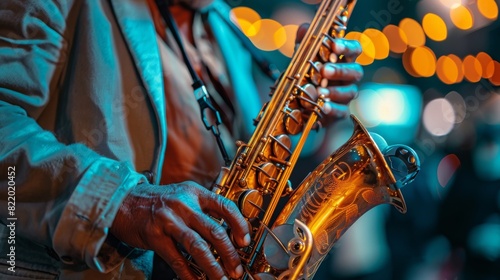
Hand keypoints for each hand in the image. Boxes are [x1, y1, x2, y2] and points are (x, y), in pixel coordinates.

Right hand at [110, 181, 249, 278]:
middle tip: (236, 269)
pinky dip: (189, 274)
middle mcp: (184, 205)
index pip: (225, 206)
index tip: (244, 241)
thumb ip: (203, 208)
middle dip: (229, 253)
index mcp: (195, 193)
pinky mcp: (155, 237)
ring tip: (222, 279)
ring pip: (198, 247)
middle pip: (214, 231)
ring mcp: (169, 221)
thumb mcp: (183, 195)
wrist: (123, 200)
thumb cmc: (157, 201)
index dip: (239, 225)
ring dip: (213, 267)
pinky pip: (177, 260)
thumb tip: (227, 231)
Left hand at [296, 24, 362, 125]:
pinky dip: (333, 109)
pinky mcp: (340, 112)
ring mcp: (346, 95)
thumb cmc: (307, 75)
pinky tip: (323, 106)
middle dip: (340, 70)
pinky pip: (342, 111)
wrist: (298, 104)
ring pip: (350, 92)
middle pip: (356, 71)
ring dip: (335, 91)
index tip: (335, 45)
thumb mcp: (302, 57)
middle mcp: (348, 77)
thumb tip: (304, 28)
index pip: (354, 49)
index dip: (347, 46)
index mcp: (343, 59)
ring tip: (320, 91)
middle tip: (324, 70)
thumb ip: (304, 43)